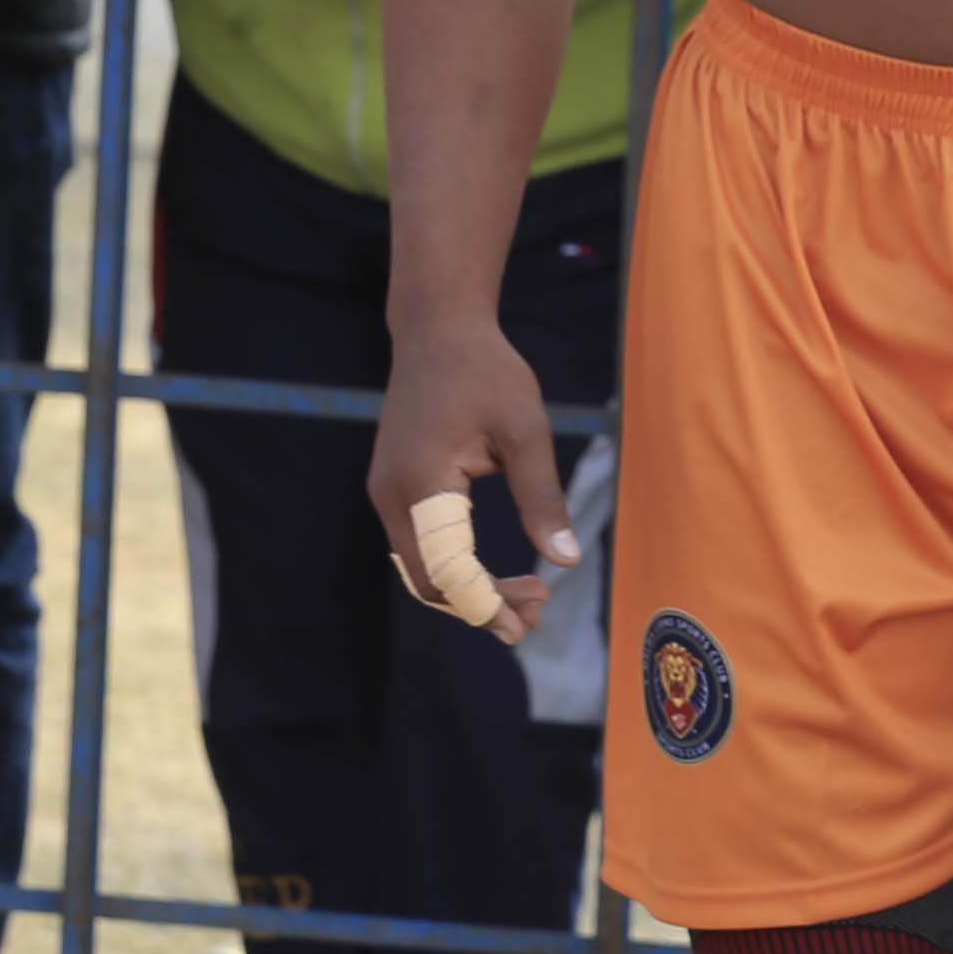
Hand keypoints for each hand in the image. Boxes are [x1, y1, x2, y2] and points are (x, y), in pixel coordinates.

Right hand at [370, 313, 579, 644]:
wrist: (437, 330)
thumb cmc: (487, 372)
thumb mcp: (526, 431)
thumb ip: (542, 498)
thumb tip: (565, 561)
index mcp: (421, 483)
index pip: (449, 570)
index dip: (487, 604)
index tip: (528, 623)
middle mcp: (392, 495)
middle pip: (429, 580)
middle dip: (482, 605)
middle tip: (537, 612)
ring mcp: (386, 493)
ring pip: (421, 568)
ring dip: (468, 590)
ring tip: (525, 597)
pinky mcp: (392, 487)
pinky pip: (419, 546)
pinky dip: (453, 567)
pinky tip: (491, 573)